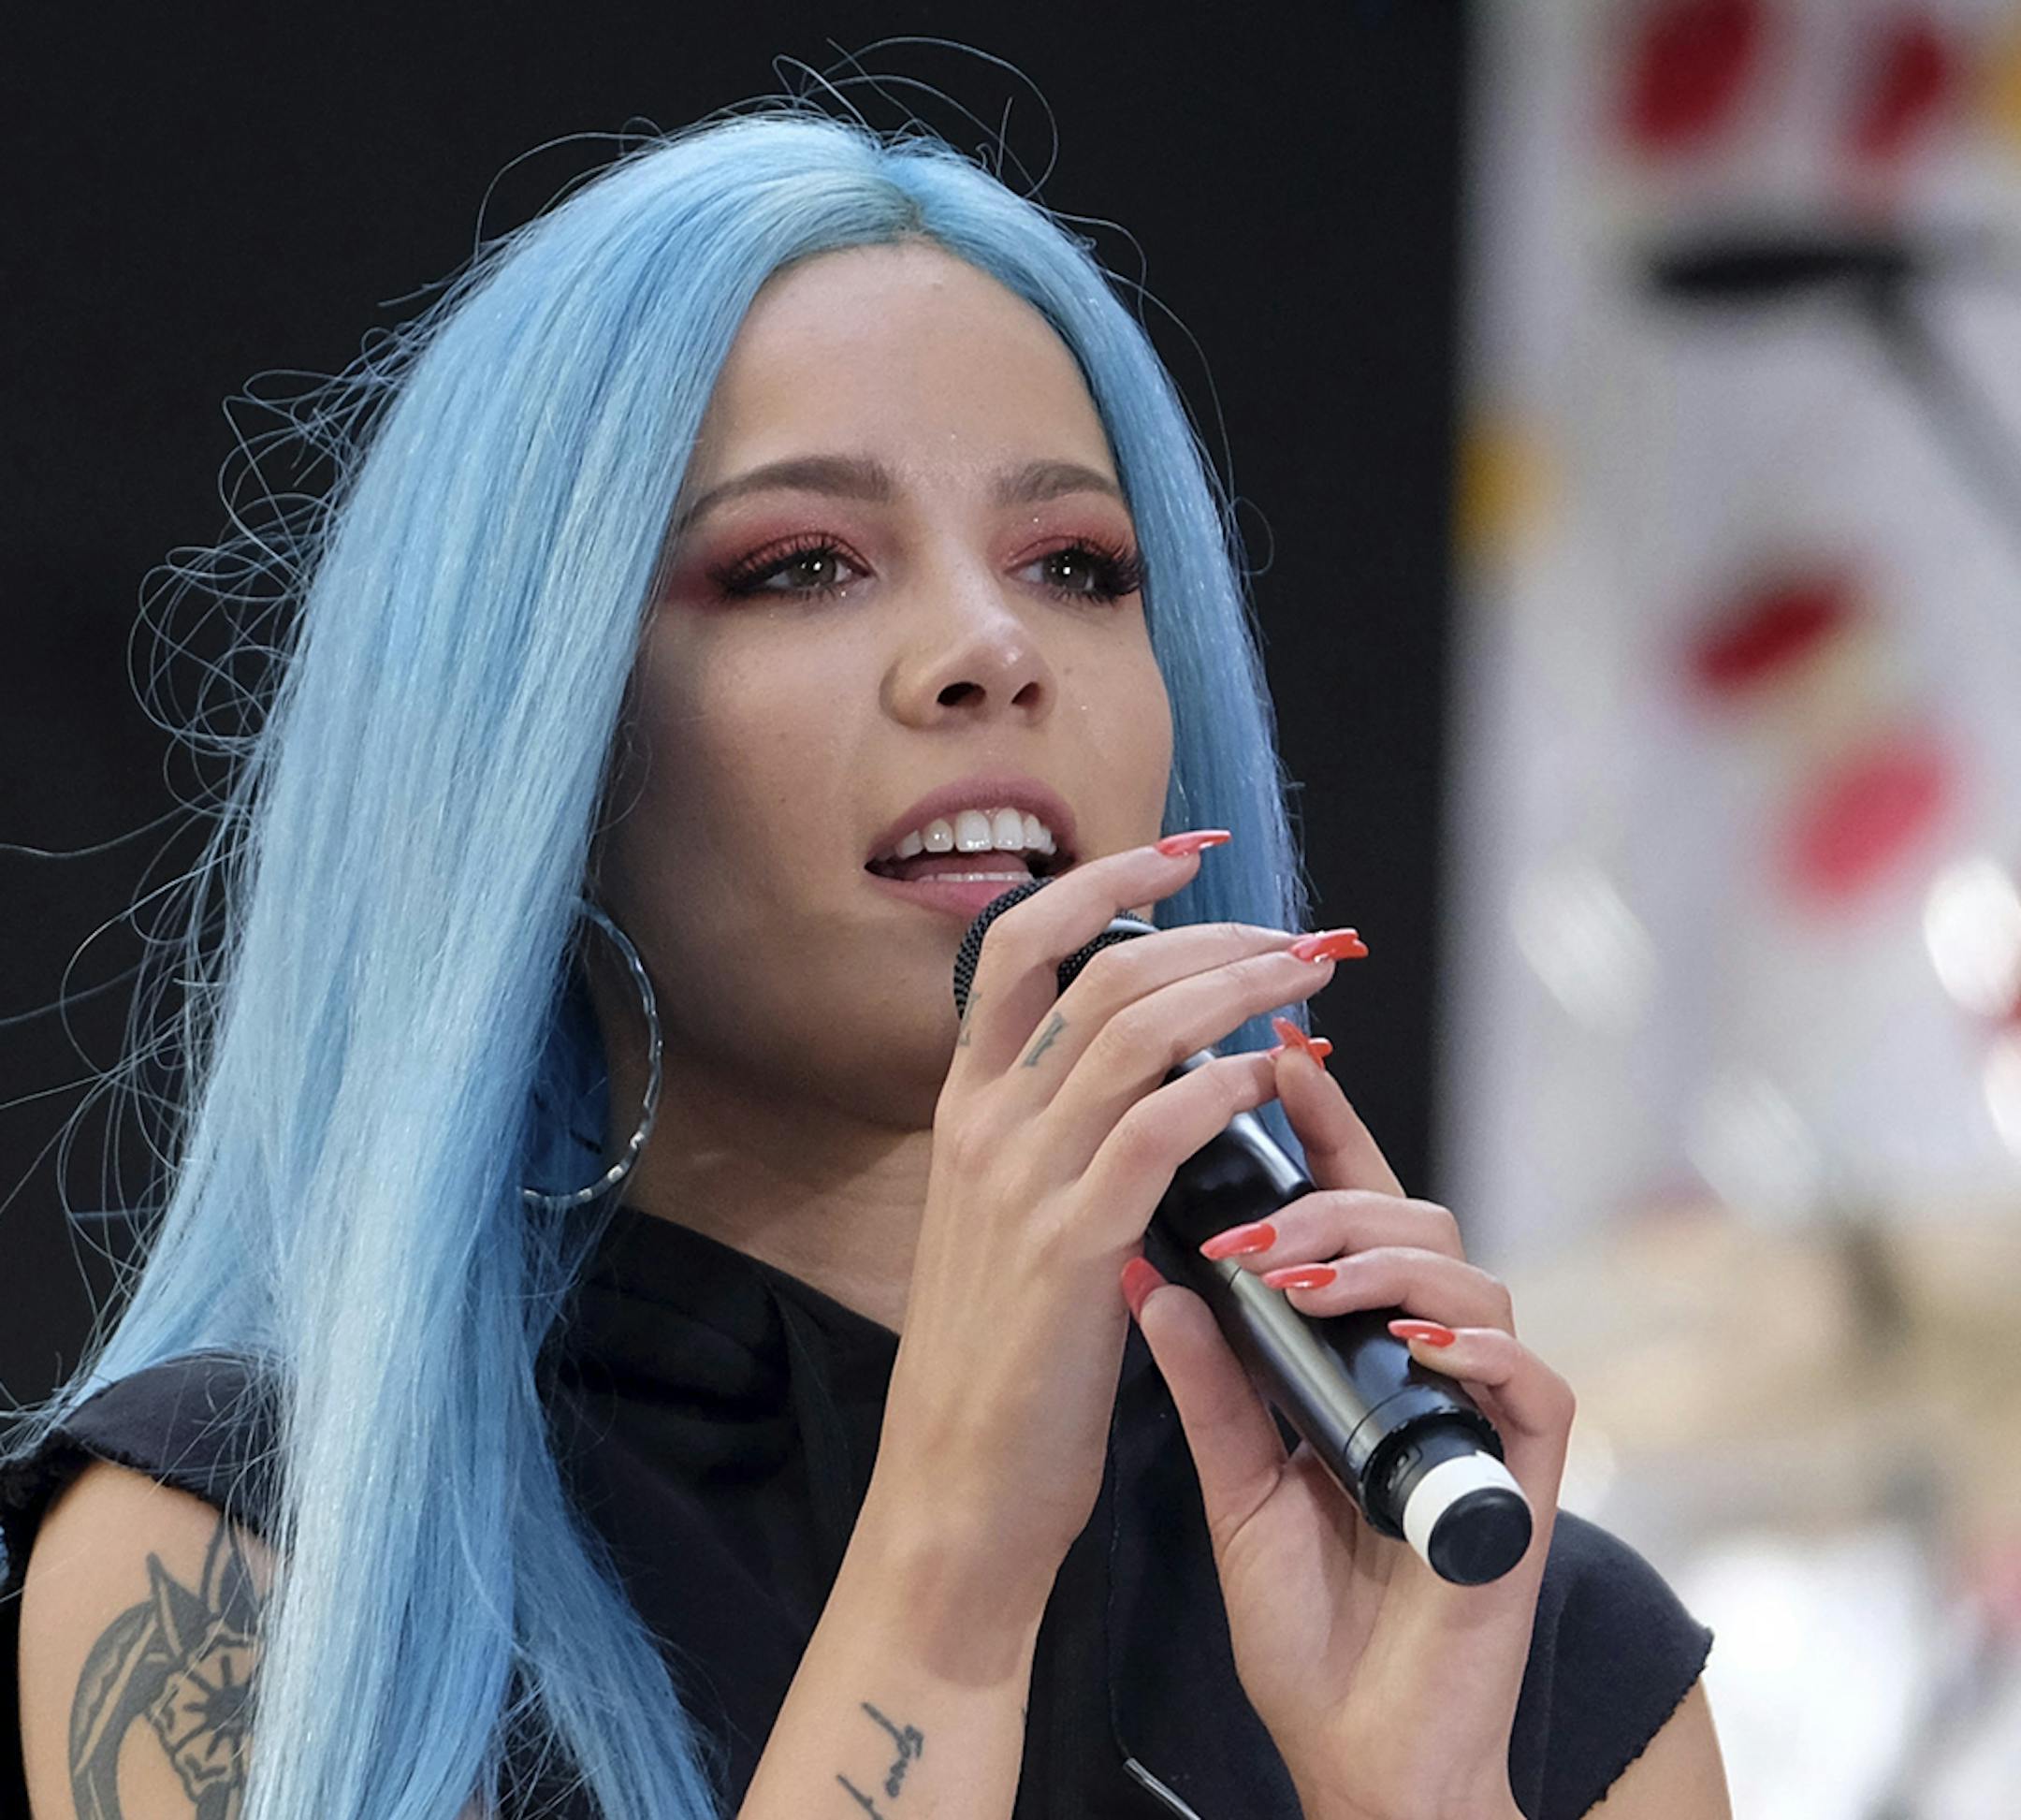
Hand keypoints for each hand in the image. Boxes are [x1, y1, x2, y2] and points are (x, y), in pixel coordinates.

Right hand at [867, 833, 1338, 1618]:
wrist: (956, 1487)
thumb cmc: (1003, 1361)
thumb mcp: (1009, 1223)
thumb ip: (1061, 1142)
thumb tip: (1157, 1077)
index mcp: (964, 1110)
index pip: (1022, 945)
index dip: (1104, 882)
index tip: (1185, 853)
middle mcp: (981, 1126)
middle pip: (1097, 971)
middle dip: (1206, 931)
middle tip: (1293, 934)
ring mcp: (1020, 1184)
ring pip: (1131, 1031)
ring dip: (1234, 989)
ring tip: (1307, 977)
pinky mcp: (1069, 1251)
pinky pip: (1154, 1133)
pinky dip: (1220, 1088)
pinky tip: (1268, 1078)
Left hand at [1123, 1036, 1572, 1819]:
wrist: (1359, 1750)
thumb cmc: (1305, 1622)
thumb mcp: (1235, 1478)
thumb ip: (1207, 1376)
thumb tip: (1149, 1267)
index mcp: (1361, 1354)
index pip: (1349, 1215)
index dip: (1321, 1133)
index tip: (1269, 1060)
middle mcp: (1428, 1366)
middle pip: (1413, 1223)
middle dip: (1331, 1207)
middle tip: (1255, 1235)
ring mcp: (1482, 1415)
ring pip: (1468, 1279)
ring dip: (1382, 1264)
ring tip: (1303, 1284)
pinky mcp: (1529, 1475)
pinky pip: (1529, 1379)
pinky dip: (1470, 1348)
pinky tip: (1407, 1342)